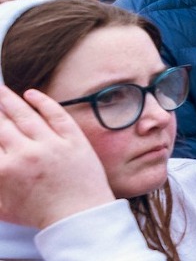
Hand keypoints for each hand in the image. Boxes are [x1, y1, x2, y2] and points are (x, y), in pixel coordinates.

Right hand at [0, 86, 116, 229]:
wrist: (77, 216)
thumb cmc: (37, 213)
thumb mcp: (1, 206)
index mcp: (3, 171)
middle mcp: (24, 154)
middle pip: (1, 124)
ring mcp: (50, 144)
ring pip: (25, 115)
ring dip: (10, 100)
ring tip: (1, 90)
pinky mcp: (73, 139)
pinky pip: (56, 114)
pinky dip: (42, 102)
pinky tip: (32, 94)